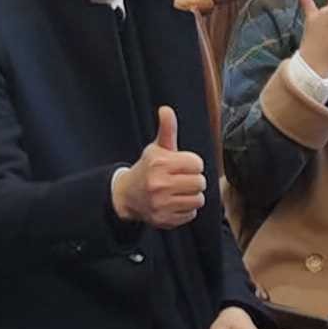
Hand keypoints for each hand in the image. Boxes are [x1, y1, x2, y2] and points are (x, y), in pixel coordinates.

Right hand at [111, 106, 206, 228]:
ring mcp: (161, 203)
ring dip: (192, 196)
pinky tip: (174, 203)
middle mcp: (159, 184)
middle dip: (194, 180)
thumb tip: (166, 109)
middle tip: (182, 179)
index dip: (192, 164)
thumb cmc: (147, 169)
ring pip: (198, 199)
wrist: (127, 195)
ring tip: (179, 191)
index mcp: (160, 163)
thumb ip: (167, 129)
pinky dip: (186, 210)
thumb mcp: (156, 148)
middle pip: (200, 182)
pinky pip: (191, 214)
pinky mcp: (164, 219)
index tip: (182, 166)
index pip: (197, 164)